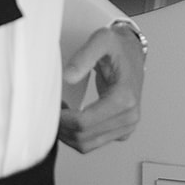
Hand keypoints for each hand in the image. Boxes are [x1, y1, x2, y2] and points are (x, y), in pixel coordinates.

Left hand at [58, 24, 145, 152]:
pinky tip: (71, 118)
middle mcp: (129, 116)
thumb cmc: (117, 47)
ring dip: (67, 134)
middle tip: (51, 110)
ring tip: (60, 113)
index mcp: (125, 98)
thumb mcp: (101, 40)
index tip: (51, 107)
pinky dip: (76, 136)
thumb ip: (84, 57)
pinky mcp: (121, 131)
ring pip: (87, 145)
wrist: (133, 53)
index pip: (85, 122)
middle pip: (84, 137)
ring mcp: (127, 126)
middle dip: (62, 128)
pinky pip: (93, 143)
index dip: (63, 120)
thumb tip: (68, 77)